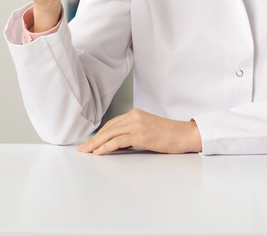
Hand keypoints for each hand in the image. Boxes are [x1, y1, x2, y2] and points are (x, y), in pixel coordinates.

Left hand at [77, 109, 202, 154]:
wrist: (184, 134)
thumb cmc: (169, 135)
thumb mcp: (148, 129)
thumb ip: (133, 132)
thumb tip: (117, 143)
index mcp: (136, 114)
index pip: (112, 124)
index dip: (99, 134)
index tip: (90, 142)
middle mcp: (134, 116)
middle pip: (108, 128)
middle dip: (93, 139)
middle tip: (82, 148)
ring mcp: (137, 124)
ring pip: (110, 134)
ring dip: (95, 143)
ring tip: (86, 151)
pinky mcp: (140, 134)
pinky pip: (118, 140)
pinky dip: (106, 146)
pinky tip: (99, 152)